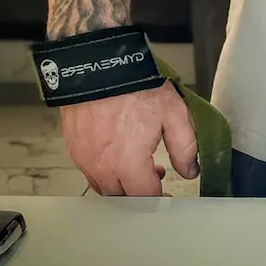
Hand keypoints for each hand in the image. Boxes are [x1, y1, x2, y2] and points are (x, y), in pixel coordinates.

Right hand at [60, 81, 198, 195]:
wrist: (99, 65)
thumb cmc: (135, 86)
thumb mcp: (173, 112)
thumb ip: (186, 146)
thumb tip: (191, 171)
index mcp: (128, 163)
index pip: (144, 198)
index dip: (159, 200)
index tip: (168, 197)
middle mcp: (102, 167)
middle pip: (122, 198)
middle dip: (140, 193)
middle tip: (156, 178)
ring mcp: (84, 159)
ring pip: (104, 187)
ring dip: (122, 184)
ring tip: (139, 164)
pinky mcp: (74, 149)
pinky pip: (90, 172)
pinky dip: (106, 171)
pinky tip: (119, 153)